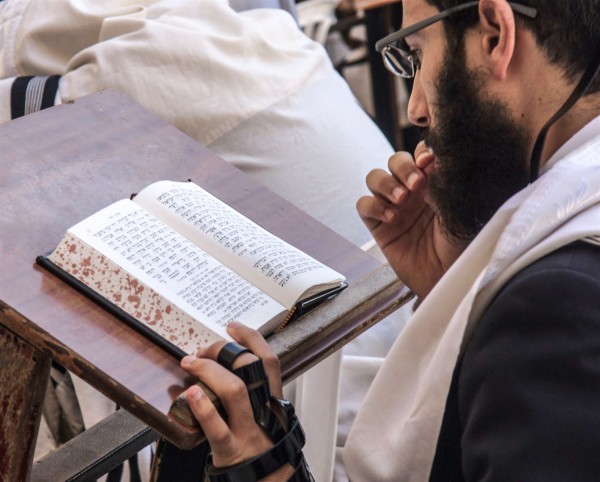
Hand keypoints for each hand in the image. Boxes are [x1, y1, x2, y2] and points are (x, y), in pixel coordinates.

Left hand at [180, 322, 290, 477]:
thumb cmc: (261, 452)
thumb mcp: (266, 420)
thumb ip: (253, 398)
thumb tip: (225, 372)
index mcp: (273, 402)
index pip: (269, 361)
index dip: (252, 339)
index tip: (233, 327)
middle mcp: (264, 412)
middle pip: (250, 368)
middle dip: (223, 350)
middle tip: (202, 349)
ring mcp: (249, 431)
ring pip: (234, 390)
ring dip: (209, 370)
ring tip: (190, 363)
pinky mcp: (232, 451)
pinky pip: (217, 428)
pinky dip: (203, 409)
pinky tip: (190, 395)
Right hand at [356, 141, 467, 298]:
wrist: (448, 276)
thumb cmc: (461, 245)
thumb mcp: (460, 208)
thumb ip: (444, 182)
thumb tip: (429, 162)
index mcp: (434, 182)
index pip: (420, 154)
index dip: (421, 152)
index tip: (430, 162)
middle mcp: (412, 191)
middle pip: (395, 160)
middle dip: (403, 167)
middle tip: (416, 183)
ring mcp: (393, 206)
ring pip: (375, 177)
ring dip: (386, 183)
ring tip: (402, 200)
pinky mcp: (378, 225)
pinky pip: (364, 204)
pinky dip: (374, 205)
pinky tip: (391, 217)